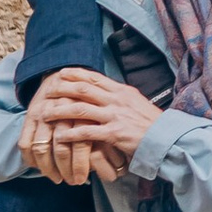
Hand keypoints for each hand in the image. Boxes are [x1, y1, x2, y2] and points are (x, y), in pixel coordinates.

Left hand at [20, 70, 161, 182]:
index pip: (94, 78)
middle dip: (62, 89)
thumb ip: (118, 97)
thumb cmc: (150, 123)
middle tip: (47, 90)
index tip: (61, 73)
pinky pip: (87, 133)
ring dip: (60, 111)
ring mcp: (115, 116)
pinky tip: (60, 137)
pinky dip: (71, 134)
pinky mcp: (114, 134)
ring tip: (45, 113)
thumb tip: (102, 91)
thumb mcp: (135, 102)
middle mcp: (117, 100)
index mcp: (122, 91)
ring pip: (81, 109)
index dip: (75, 74)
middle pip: (83, 90)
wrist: (166, 139)